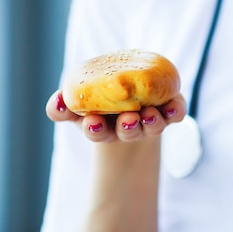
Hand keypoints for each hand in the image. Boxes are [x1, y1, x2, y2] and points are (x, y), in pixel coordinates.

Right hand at [45, 90, 186, 143]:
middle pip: (127, 131)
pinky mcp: (169, 112)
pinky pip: (175, 114)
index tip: (93, 121)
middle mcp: (128, 128)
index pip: (96, 132)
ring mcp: (150, 122)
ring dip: (151, 121)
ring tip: (148, 114)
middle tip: (127, 118)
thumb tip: (57, 101)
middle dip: (127, 127)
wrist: (130, 99)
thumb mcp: (77, 107)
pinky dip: (175, 111)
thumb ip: (62, 107)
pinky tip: (173, 107)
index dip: (94, 128)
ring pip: (152, 126)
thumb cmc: (98, 104)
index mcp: (103, 128)